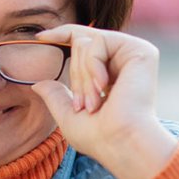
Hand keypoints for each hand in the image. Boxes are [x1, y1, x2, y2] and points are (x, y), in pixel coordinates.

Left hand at [31, 25, 178, 178]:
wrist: (121, 143)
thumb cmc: (98, 138)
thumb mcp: (68, 117)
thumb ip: (56, 96)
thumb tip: (37, 85)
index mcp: (112, 73)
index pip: (85, 43)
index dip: (62, 35)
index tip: (39, 37)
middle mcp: (125, 60)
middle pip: (80, 43)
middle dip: (74, 77)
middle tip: (85, 105)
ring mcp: (134, 53)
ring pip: (86, 43)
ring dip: (82, 77)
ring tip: (94, 103)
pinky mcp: (140, 50)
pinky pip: (98, 43)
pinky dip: (92, 67)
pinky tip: (104, 87)